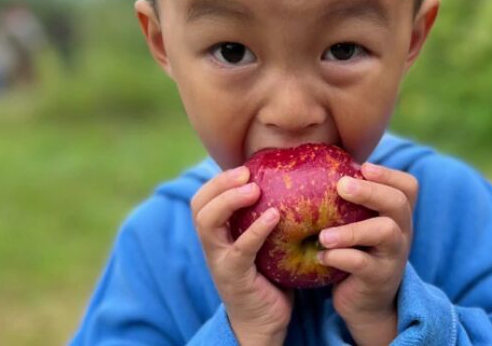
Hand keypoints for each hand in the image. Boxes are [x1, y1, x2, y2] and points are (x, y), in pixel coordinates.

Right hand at [191, 166, 292, 345]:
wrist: (263, 323)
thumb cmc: (269, 278)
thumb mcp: (265, 245)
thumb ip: (267, 220)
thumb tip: (293, 186)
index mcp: (217, 235)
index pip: (203, 200)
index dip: (218, 181)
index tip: (244, 167)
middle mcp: (212, 246)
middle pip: (198, 206)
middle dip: (219, 184)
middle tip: (246, 173)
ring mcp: (220, 262)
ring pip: (207, 224)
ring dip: (229, 201)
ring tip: (254, 188)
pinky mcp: (234, 277)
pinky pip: (240, 249)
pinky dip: (255, 230)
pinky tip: (275, 216)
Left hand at [317, 163, 417, 345]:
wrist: (366, 304)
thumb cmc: (355, 254)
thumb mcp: (359, 227)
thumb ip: (348, 203)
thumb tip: (314, 167)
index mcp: (397, 216)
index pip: (408, 187)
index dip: (389, 174)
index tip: (363, 167)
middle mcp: (402, 233)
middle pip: (398, 203)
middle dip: (371, 191)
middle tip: (342, 186)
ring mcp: (393, 256)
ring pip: (385, 232)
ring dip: (352, 230)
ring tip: (323, 235)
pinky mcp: (378, 279)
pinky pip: (363, 264)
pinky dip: (339, 257)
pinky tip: (320, 256)